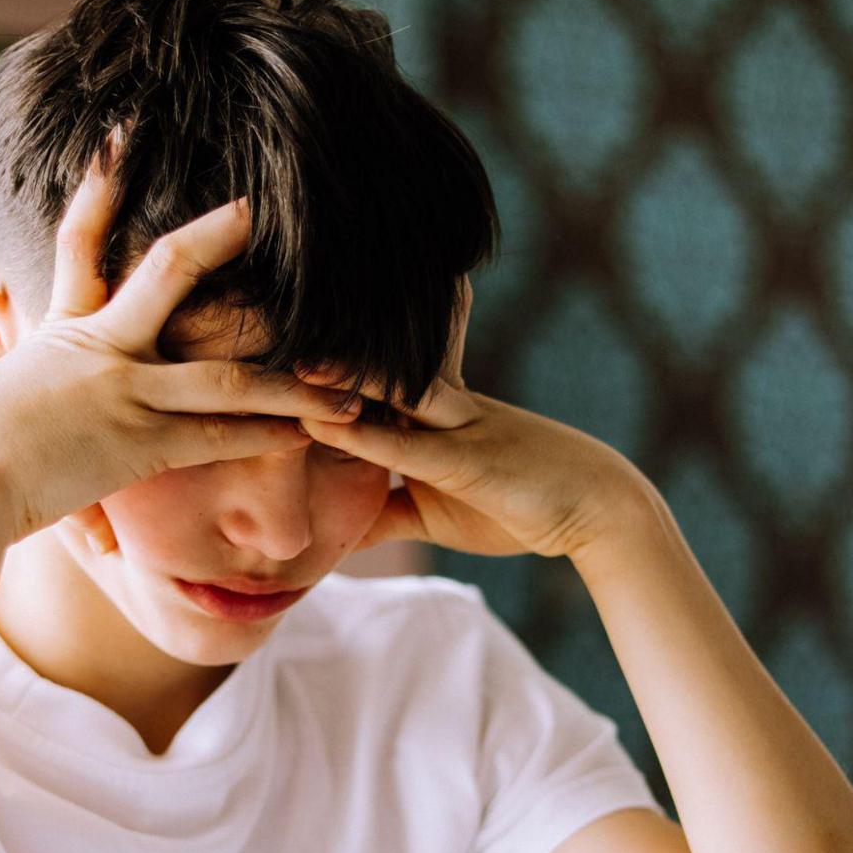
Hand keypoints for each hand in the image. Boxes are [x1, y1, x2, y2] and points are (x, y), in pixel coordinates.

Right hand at [0, 140, 363, 540]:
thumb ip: (10, 370)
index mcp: (57, 330)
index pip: (78, 243)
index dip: (97, 187)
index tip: (120, 139)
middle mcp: (98, 346)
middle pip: (166, 271)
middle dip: (214, 237)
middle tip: (255, 208)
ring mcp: (122, 390)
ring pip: (224, 376)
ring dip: (291, 385)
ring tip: (346, 387)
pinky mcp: (137, 442)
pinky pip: (218, 436)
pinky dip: (265, 436)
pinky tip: (309, 436)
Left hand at [293, 279, 651, 559]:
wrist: (597, 510)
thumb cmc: (521, 506)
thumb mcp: (438, 514)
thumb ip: (385, 514)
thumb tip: (338, 533)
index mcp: (430, 412)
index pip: (368, 375)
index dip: (323, 360)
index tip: (271, 337)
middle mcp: (437, 405)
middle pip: (370, 366)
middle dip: (318, 348)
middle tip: (255, 319)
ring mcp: (453, 426)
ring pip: (382, 388)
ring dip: (329, 374)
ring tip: (271, 355)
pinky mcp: (464, 459)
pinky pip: (402, 443)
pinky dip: (359, 432)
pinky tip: (319, 420)